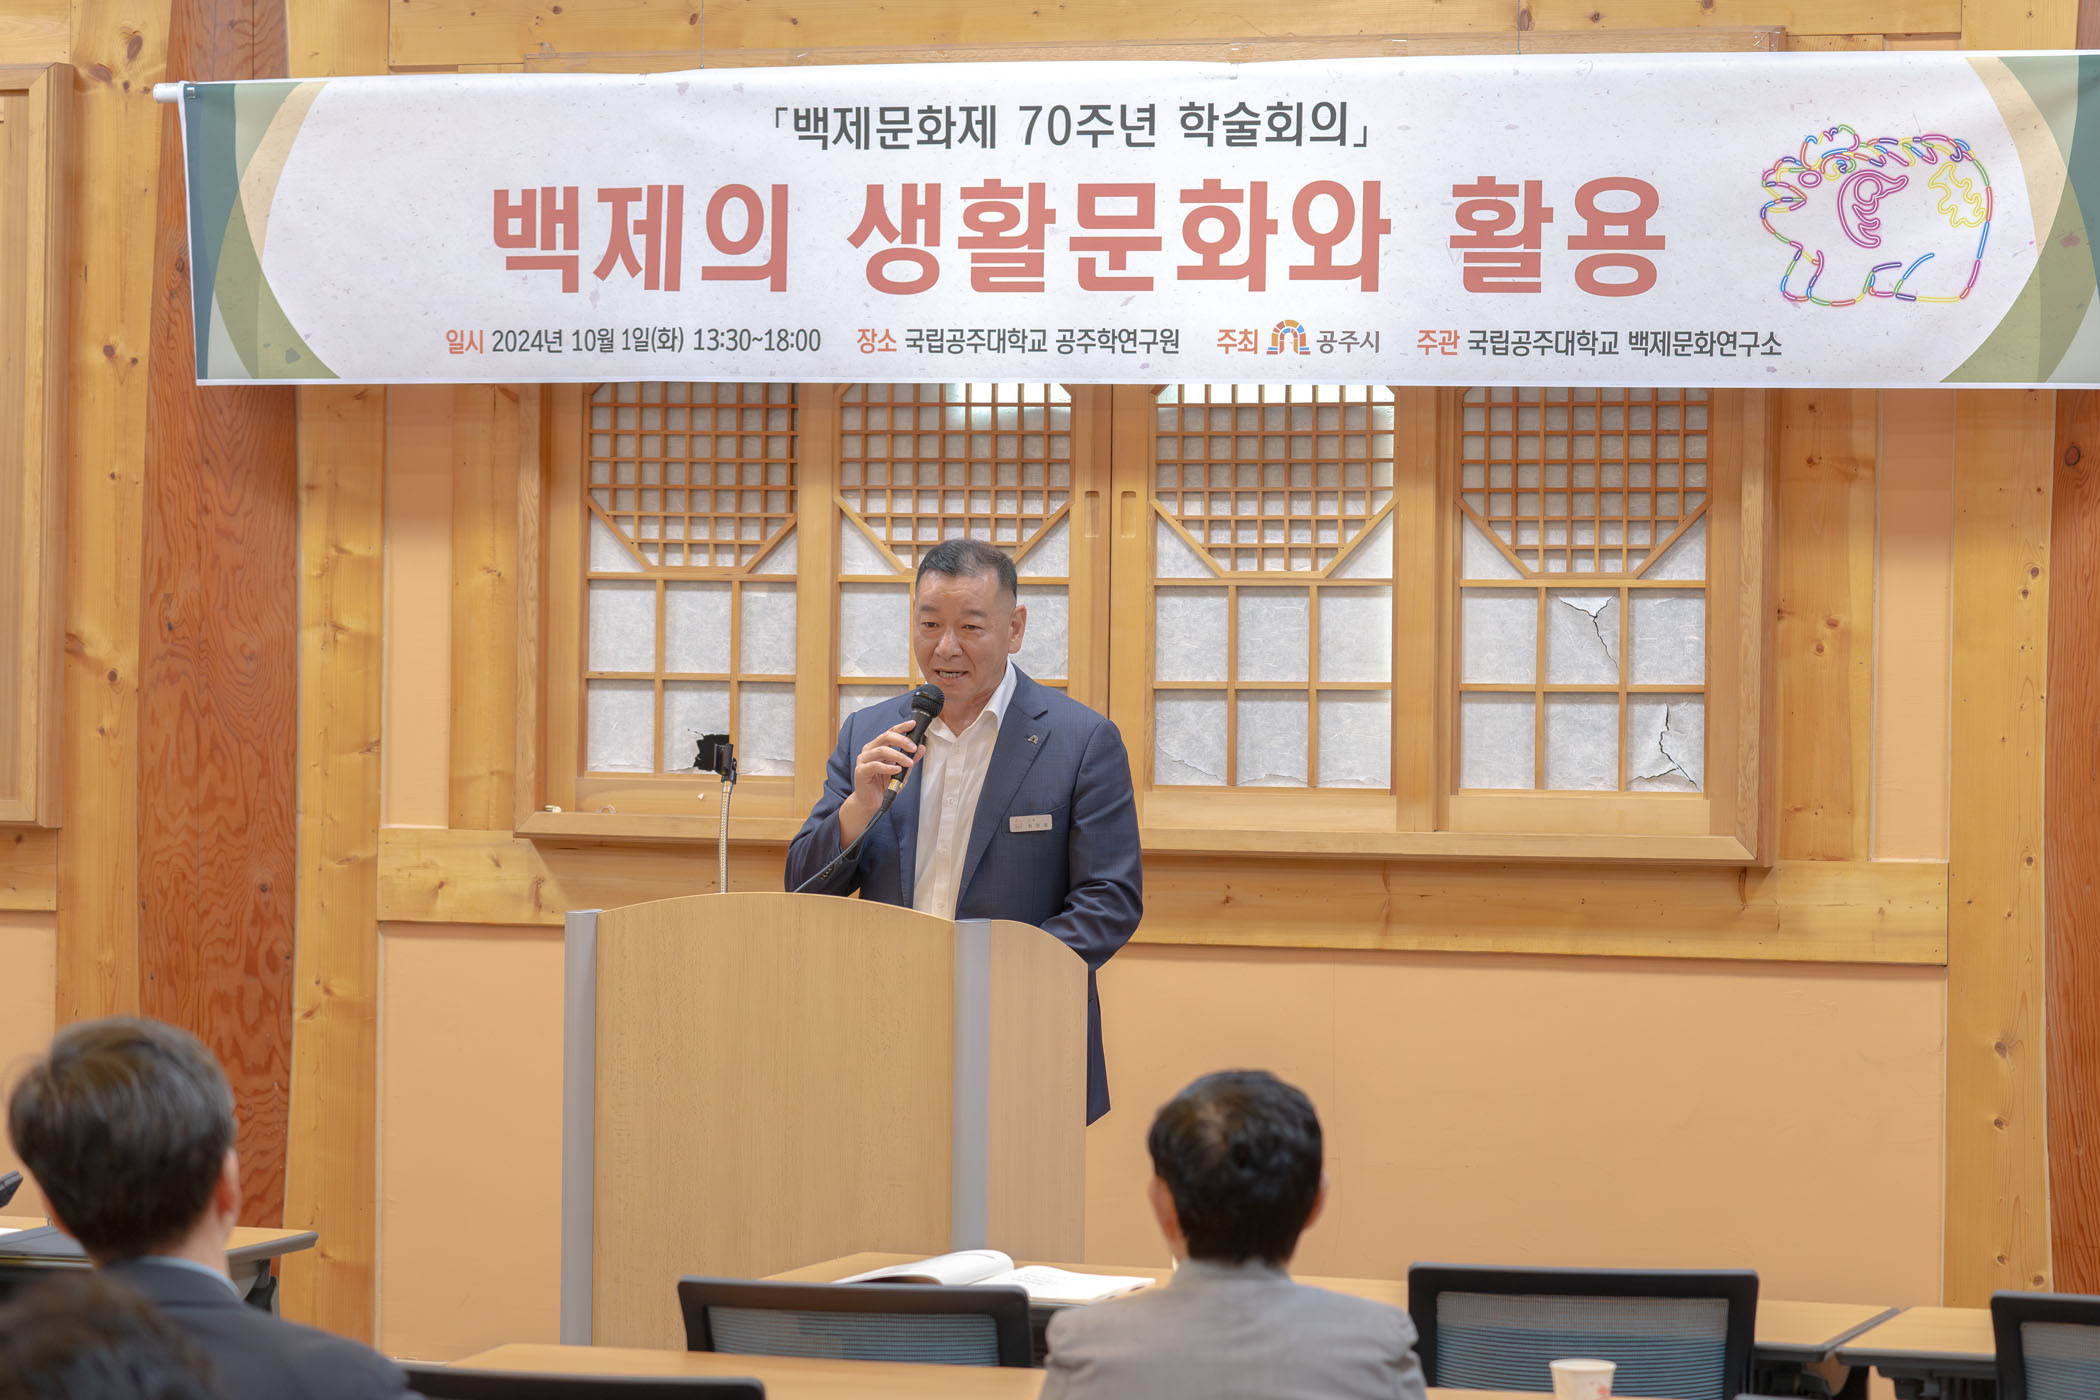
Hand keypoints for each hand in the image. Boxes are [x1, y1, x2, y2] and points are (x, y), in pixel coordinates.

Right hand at [839, 720, 919, 845]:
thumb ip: (910, 759)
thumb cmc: (883, 785)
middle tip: (913, 747)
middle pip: (885, 737)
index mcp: (877, 746)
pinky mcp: (861, 771)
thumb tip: (921, 747)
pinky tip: (897, 770)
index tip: (913, 724)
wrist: (870, 802)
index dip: (901, 727)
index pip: (890, 732)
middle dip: (902, 740)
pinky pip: (875, 766)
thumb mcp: (901, 771)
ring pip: (881, 751)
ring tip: (909, 762)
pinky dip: (888, 767)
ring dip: (898, 755)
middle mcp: (869, 750)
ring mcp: (863, 760)